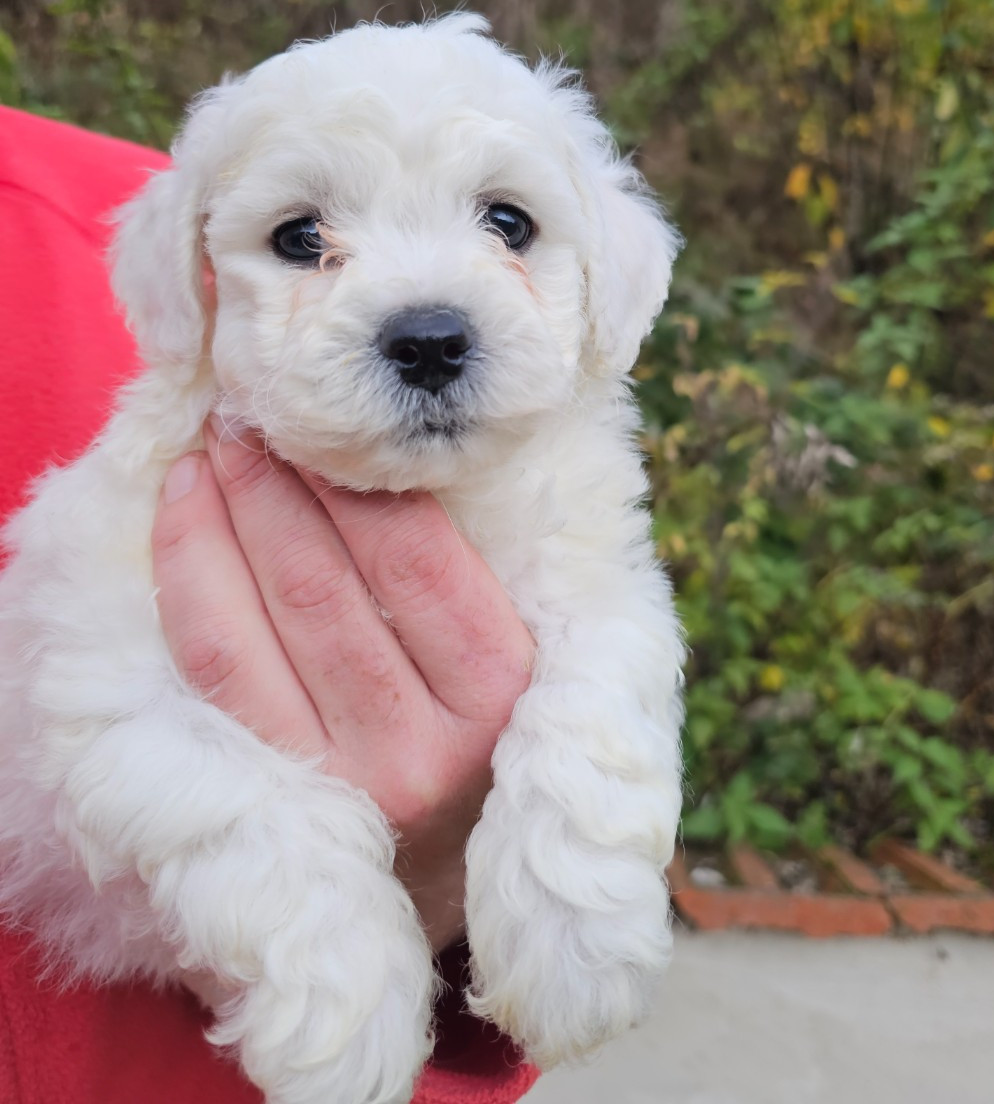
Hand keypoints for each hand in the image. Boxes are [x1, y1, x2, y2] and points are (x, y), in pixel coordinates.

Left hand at [152, 421, 534, 954]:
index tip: (319, 419)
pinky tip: (184, 518)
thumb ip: (472, 562)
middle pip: (320, 585)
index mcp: (504, 690)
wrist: (447, 870)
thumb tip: (393, 443)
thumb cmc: (483, 724)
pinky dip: (186, 581)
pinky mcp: (276, 801)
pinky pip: (210, 671)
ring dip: (219, 521)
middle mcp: (427, 747)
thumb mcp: (516, 644)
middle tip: (245, 416)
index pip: (412, 555)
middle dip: (272, 483)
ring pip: (251, 628)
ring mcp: (342, 783)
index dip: (349, 476)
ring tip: (211, 453)